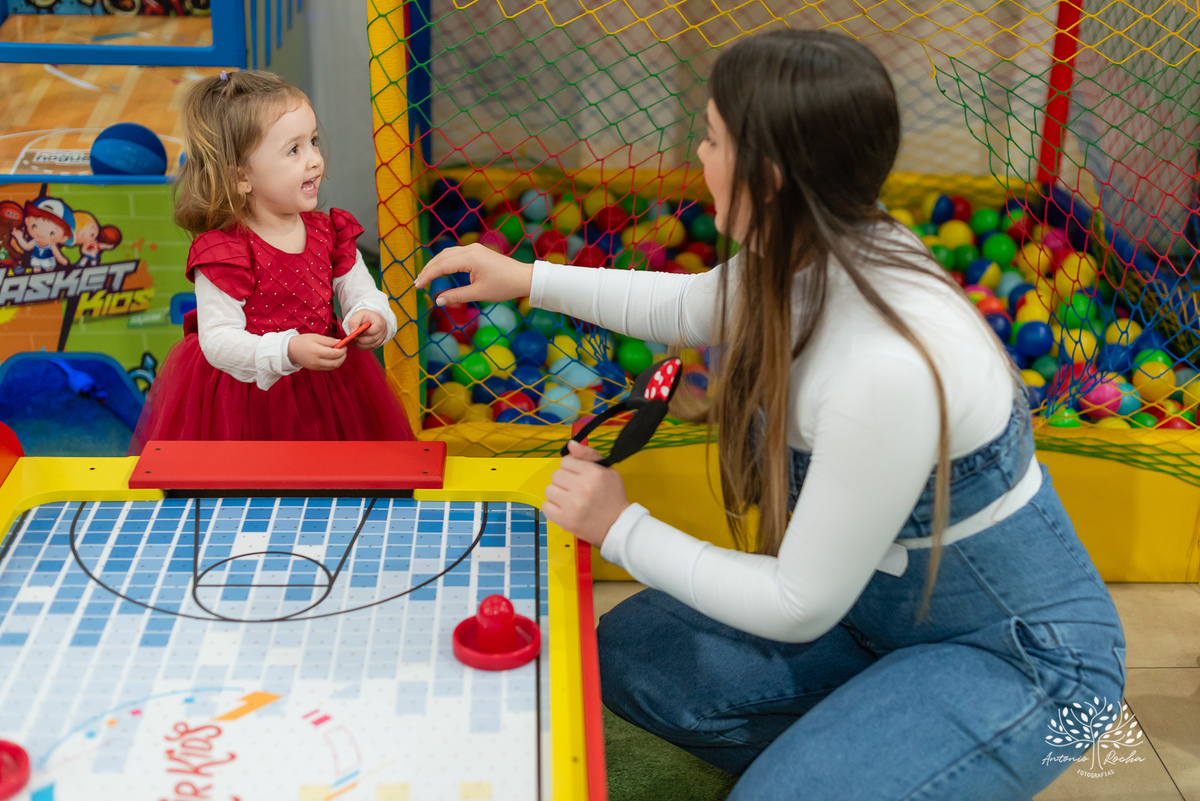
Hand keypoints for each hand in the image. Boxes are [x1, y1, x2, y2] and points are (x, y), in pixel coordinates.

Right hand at [287, 333, 347, 370]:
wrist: (291, 350)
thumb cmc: (303, 341)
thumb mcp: (315, 337)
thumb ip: (328, 340)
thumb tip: (340, 342)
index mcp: (316, 351)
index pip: (334, 353)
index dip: (342, 350)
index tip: (345, 345)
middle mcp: (316, 361)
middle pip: (336, 362)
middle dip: (343, 356)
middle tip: (344, 350)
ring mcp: (316, 367)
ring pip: (333, 367)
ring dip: (340, 360)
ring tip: (340, 353)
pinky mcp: (316, 369)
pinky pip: (329, 368)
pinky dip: (334, 363)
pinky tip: (334, 357)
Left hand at [343, 309, 386, 349]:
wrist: (370, 319)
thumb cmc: (365, 316)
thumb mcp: (358, 315)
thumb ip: (354, 322)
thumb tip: (352, 332)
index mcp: (379, 321)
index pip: (374, 330)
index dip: (365, 333)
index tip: (357, 332)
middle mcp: (383, 330)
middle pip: (373, 339)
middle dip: (361, 340)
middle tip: (352, 339)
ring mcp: (382, 337)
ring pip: (372, 345)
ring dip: (361, 345)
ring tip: (353, 342)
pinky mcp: (379, 343)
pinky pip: (372, 347)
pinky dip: (363, 347)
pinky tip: (356, 344)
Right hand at [414, 242, 533, 306]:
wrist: (523, 278)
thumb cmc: (504, 286)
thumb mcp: (479, 294)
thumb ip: (456, 296)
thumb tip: (438, 300)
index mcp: (469, 258)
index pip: (441, 265)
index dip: (427, 276)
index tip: (418, 287)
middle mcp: (470, 249)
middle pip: (442, 257)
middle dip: (428, 269)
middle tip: (418, 283)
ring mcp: (474, 249)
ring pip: (448, 254)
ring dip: (436, 264)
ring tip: (426, 277)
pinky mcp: (478, 251)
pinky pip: (456, 254)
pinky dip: (445, 262)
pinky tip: (441, 270)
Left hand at [543, 440, 629, 548]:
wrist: (617, 526)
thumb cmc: (612, 498)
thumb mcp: (608, 470)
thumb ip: (589, 454)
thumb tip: (571, 444)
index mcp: (594, 473)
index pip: (566, 461)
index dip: (572, 469)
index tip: (579, 477)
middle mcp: (583, 487)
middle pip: (556, 475)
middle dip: (564, 481)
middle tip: (576, 490)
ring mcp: (573, 505)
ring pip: (549, 489)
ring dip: (558, 494)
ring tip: (571, 500)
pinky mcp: (565, 520)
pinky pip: (545, 506)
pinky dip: (553, 508)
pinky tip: (565, 509)